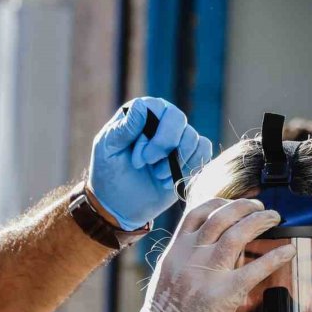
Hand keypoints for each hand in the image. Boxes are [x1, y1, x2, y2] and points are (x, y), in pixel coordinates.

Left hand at [87, 97, 212, 229]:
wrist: (121, 204)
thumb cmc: (109, 172)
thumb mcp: (107, 150)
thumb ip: (123, 129)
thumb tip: (141, 106)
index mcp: (140, 113)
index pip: (156, 108)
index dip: (151, 135)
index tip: (138, 159)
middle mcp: (162, 120)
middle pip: (178, 119)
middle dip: (164, 147)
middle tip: (148, 164)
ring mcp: (178, 137)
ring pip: (192, 137)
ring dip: (175, 162)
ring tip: (158, 175)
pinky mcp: (190, 155)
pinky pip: (204, 150)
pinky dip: (189, 167)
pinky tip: (170, 181)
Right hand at [117, 198, 294, 311]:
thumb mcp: (167, 276)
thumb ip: (186, 259)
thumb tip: (213, 247)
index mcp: (175, 251)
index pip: (197, 213)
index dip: (220, 202)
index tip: (235, 204)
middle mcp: (190, 256)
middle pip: (221, 216)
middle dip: (245, 206)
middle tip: (260, 208)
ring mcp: (207, 273)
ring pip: (237, 233)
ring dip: (260, 221)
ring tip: (273, 218)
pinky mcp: (224, 294)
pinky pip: (255, 269)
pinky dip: (275, 256)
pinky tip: (287, 251)